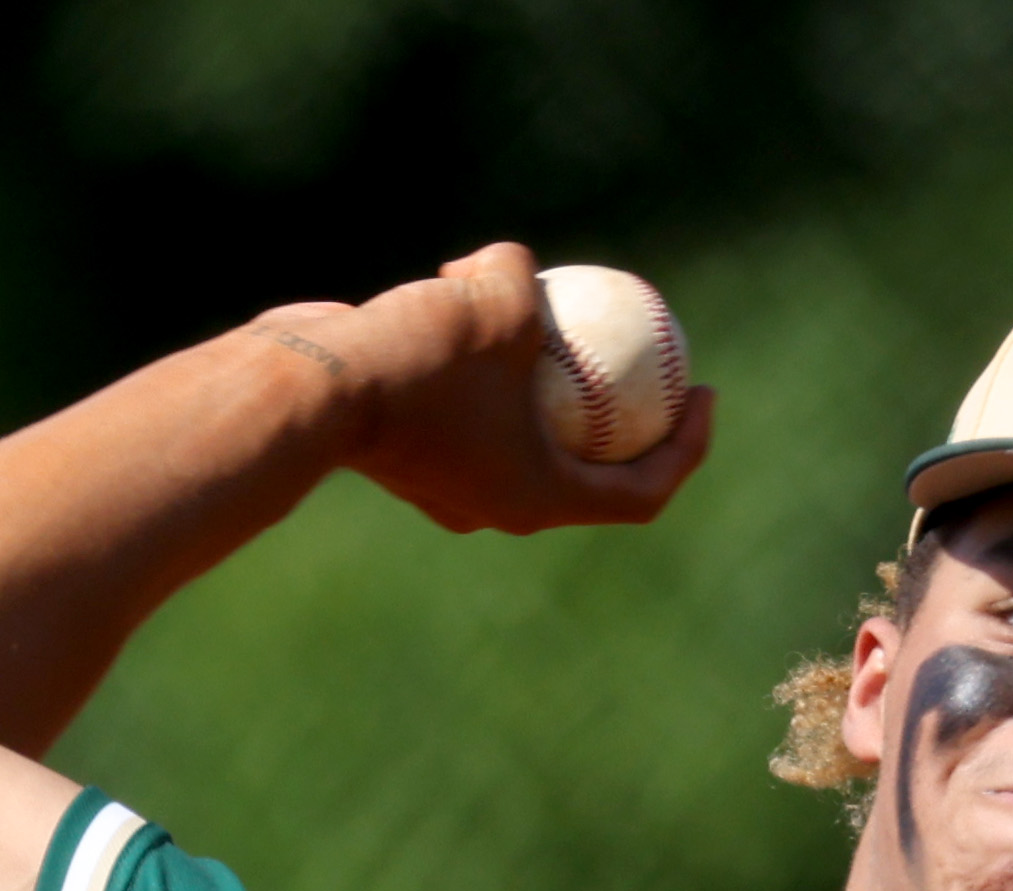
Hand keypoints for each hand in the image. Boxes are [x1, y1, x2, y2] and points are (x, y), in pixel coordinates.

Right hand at [274, 242, 714, 536]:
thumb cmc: (418, 361)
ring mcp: (449, 482)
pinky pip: (463, 406)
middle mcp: (498, 503)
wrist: (307, 391)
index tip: (704, 392)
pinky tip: (462, 291)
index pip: (642, 491)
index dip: (688, 448)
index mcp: (540, 498)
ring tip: (541, 303)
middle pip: (586, 466)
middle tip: (649, 360)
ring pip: (517, 426)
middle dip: (623, 415)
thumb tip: (523, 266)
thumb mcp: (499, 300)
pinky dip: (476, 361)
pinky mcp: (408, 451)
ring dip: (536, 370)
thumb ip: (528, 279)